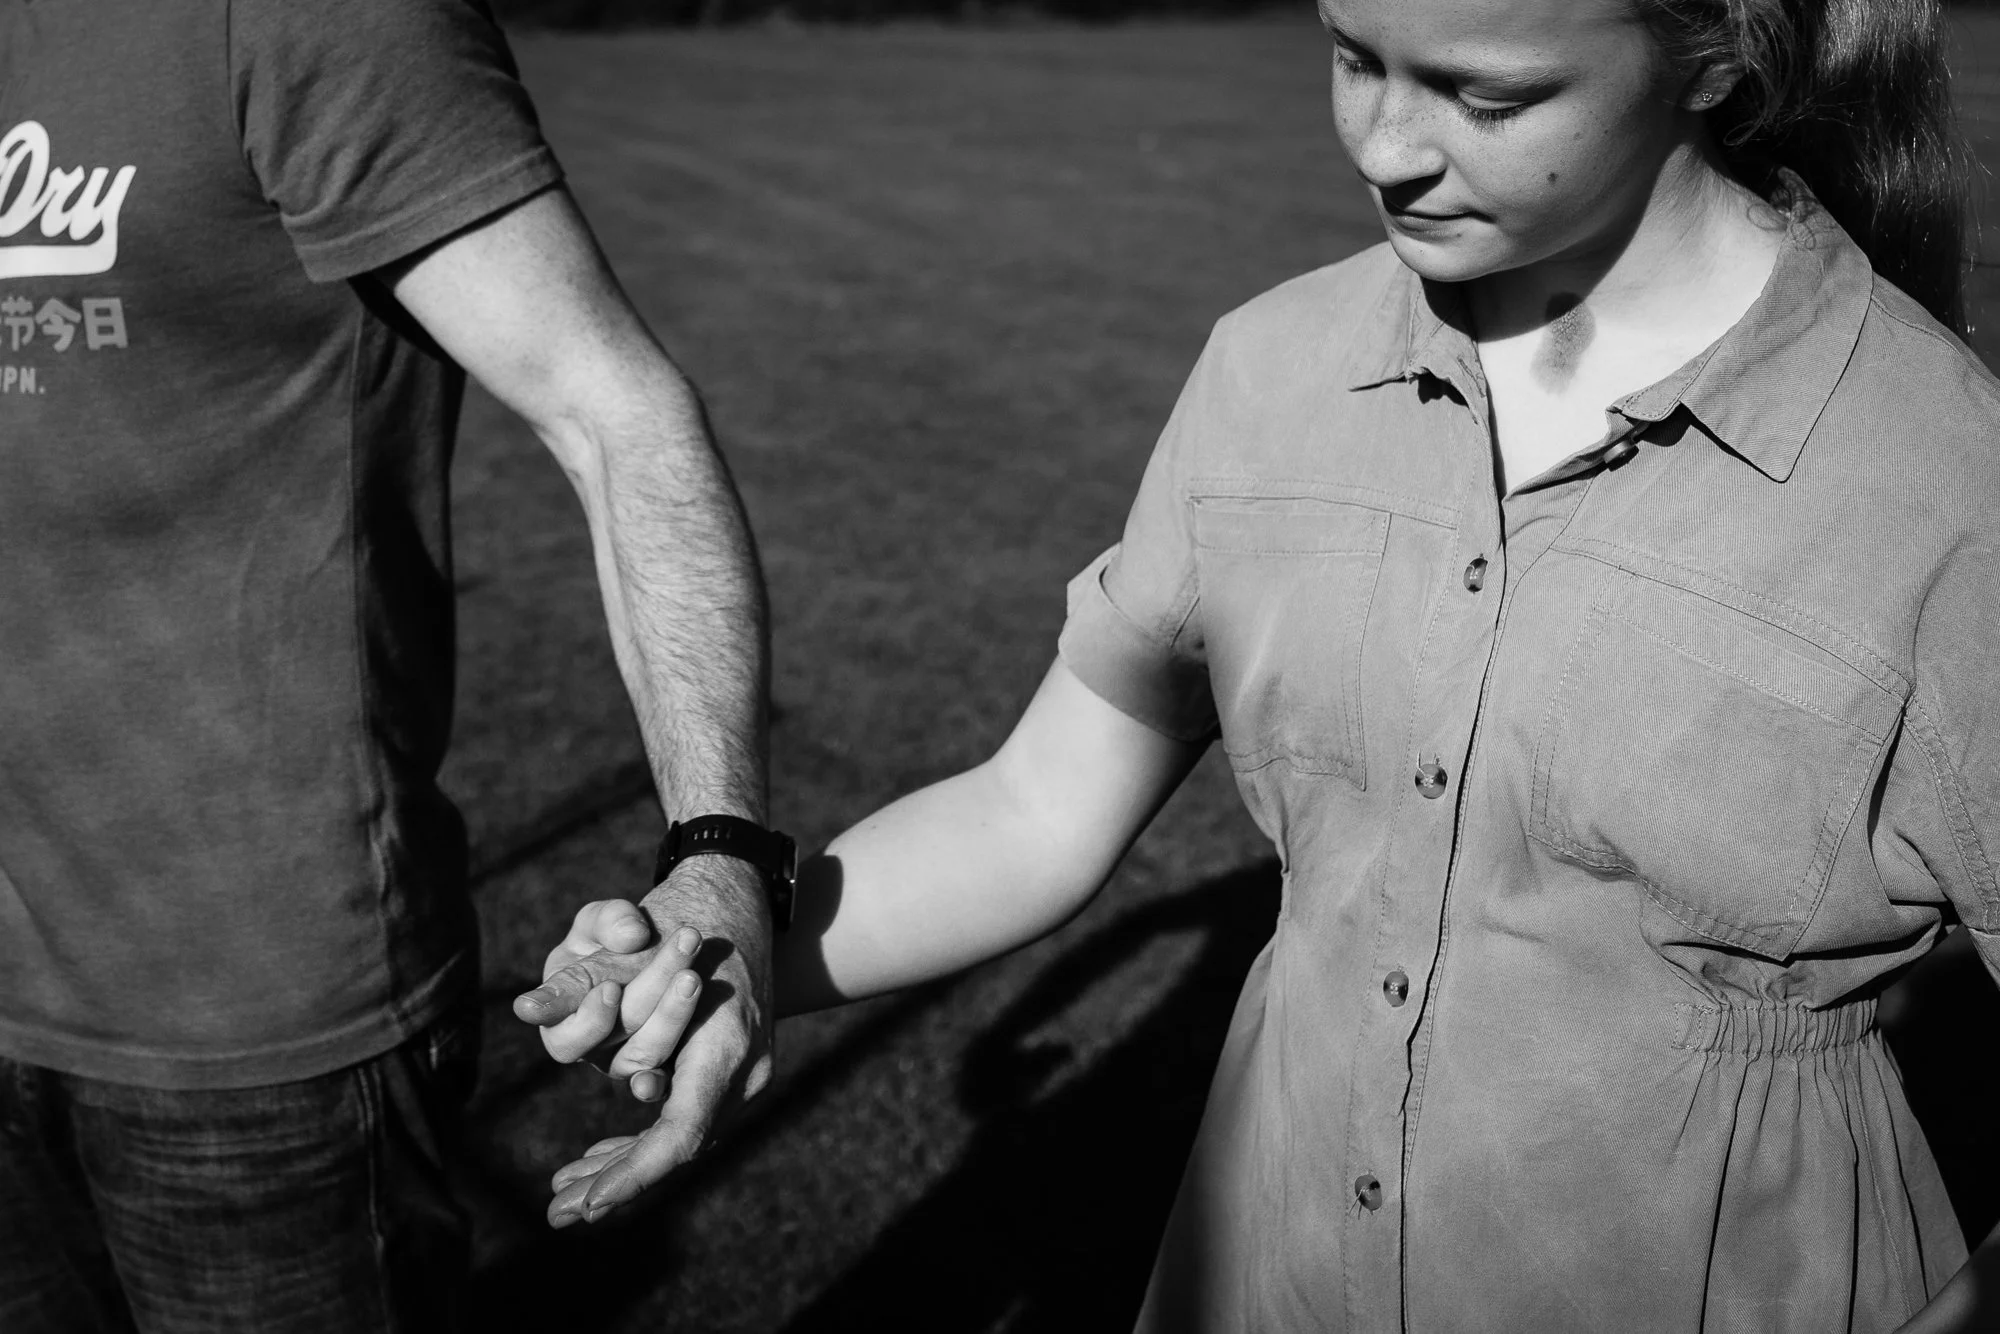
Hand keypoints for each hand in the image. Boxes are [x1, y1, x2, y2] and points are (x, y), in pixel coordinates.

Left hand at [512, 856, 774, 1226]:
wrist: (747, 896)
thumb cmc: (688, 911)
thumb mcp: (630, 939)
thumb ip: (583, 981)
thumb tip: (525, 1010)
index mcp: (728, 1044)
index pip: (680, 1134)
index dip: (632, 1173)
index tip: (587, 1204)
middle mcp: (745, 1070)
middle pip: (676, 1148)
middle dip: (615, 1182)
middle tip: (556, 1214)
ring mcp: (746, 1075)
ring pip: (680, 1140)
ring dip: (624, 1166)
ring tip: (565, 1196)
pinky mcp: (732, 1074)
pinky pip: (686, 1119)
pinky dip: (642, 1141)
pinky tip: (599, 1159)